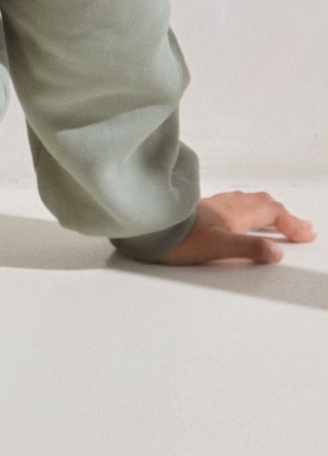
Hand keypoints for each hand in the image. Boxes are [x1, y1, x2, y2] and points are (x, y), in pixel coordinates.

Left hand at [158, 191, 315, 265]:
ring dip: (268, 211)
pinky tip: (241, 218)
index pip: (272, 213)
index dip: (292, 224)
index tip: (307, 235)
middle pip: (263, 204)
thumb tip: (276, 253)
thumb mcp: (217, 248)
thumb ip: (248, 250)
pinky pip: (234, 205)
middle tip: (301, 228)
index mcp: (234, 212)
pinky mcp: (201, 211)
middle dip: (284, 215)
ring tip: (278, 221)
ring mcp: (213, 206)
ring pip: (248, 202)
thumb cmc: (177, 238)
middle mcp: (226, 205)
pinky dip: (249, 210)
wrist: (147, 228)